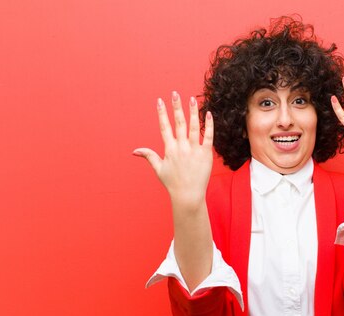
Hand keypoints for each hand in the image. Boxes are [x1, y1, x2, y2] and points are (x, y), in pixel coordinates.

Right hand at [133, 92, 213, 206]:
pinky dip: (209, 125)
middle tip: (175, 93)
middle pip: (178, 123)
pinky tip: (209, 114)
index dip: (162, 113)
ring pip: (194, 127)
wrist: (188, 195)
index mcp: (169, 149)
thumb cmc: (173, 183)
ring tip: (192, 99)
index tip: (160, 101)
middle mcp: (181, 147)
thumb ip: (149, 156)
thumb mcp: (159, 169)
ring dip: (193, 112)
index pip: (164, 127)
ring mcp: (194, 150)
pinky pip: (208, 136)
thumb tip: (134, 151)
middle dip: (176, 107)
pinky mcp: (205, 154)